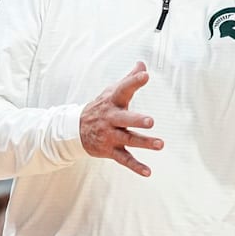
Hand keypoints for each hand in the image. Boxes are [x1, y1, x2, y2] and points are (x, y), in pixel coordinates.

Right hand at [79, 62, 162, 176]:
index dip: (134, 81)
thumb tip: (142, 64)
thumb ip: (129, 79)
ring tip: (160, 144)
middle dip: (137, 120)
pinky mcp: (110, 150)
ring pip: (128, 140)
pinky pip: (124, 159)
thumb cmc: (101, 108)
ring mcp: (110, 135)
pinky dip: (136, 166)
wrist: (74, 130)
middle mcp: (111, 119)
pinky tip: (148, 171)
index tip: (145, 75)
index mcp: (112, 102)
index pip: (123, 89)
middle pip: (125, 119)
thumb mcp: (111, 92)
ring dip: (144, 142)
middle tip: (151, 121)